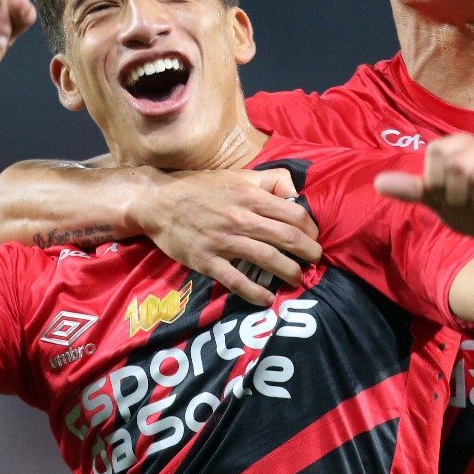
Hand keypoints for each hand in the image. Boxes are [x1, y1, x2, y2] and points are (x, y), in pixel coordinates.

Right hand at [137, 167, 322, 305]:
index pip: (294, 214)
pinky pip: (236, 280)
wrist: (158, 201)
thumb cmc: (201, 187)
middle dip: (308, 252)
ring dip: (290, 272)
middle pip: (287, 238)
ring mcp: (224, 241)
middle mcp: (241, 218)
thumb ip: (269, 181)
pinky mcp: (207, 260)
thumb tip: (296, 194)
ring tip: (298, 278)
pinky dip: (255, 292)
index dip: (311, 228)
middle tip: (315, 261)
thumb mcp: (237, 175)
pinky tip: (267, 299)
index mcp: (250, 196)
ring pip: (268, 259)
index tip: (314, 237)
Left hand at [374, 133, 473, 253]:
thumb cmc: (467, 209)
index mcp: (461, 144)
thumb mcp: (435, 200)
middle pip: (458, 164)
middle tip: (465, 203)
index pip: (438, 150)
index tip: (443, 193)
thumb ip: (411, 189)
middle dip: (456, 195)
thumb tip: (377, 183)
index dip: (436, 179)